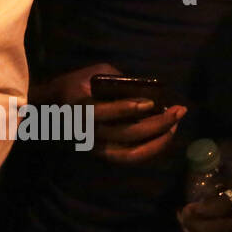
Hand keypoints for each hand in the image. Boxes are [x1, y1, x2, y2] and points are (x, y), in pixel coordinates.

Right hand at [42, 63, 186, 164]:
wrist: (52, 109)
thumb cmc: (78, 85)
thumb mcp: (95, 73)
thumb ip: (119, 79)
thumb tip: (149, 89)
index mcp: (80, 108)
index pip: (102, 113)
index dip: (127, 108)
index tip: (151, 103)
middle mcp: (87, 132)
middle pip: (126, 133)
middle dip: (157, 123)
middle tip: (179, 110)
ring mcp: (95, 147)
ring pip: (131, 152)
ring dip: (159, 140)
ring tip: (176, 124)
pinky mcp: (102, 154)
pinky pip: (130, 158)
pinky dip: (151, 150)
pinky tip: (166, 136)